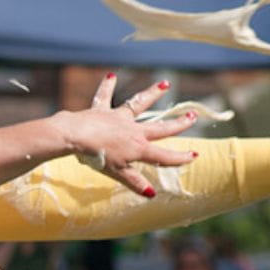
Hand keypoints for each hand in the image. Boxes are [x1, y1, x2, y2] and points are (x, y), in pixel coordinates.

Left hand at [57, 75, 198, 195]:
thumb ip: (135, 182)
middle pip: (159, 127)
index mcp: (138, 148)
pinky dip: (107, 87)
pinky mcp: (102, 110)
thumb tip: (152, 194)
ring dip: (152, 94)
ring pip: (138, 104)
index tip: (194, 155)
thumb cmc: (96, 157)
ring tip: (165, 84)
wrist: (75, 136)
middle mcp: (133, 130)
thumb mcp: (117, 173)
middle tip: (193, 116)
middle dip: (177, 124)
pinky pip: (105, 96)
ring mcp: (118, 118)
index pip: (163, 155)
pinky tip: (111, 75)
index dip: (179, 157)